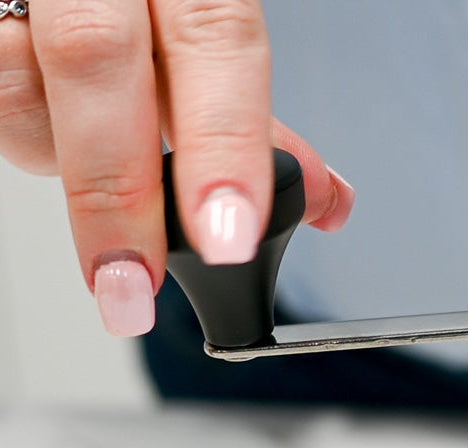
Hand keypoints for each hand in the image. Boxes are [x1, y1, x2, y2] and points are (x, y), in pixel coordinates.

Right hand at [0, 1, 353, 335]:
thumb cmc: (153, 5)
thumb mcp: (212, 36)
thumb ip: (256, 119)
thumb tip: (326, 203)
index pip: (219, 43)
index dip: (225, 147)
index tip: (230, 238)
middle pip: (96, 62)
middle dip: (116, 193)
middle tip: (132, 287)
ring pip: (25, 84)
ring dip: (70, 167)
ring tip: (108, 202)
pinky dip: (33, 138)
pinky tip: (64, 145)